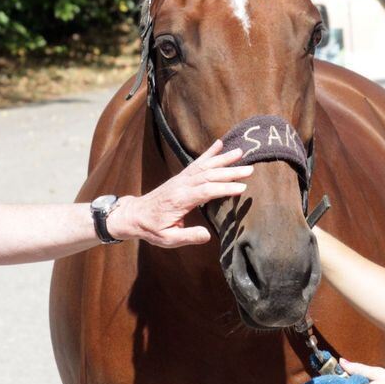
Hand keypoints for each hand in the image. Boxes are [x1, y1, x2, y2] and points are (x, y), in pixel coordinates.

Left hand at [107, 139, 251, 246]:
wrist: (134, 215)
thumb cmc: (151, 228)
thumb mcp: (167, 239)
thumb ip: (188, 237)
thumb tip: (208, 235)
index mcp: (180, 200)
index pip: (206, 191)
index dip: (224, 189)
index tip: (242, 188)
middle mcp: (182, 185)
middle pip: (209, 175)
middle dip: (230, 172)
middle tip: (250, 170)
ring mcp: (181, 179)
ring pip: (205, 166)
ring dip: (223, 159)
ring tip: (241, 152)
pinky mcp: (181, 177)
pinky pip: (197, 162)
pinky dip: (209, 152)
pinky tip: (219, 144)